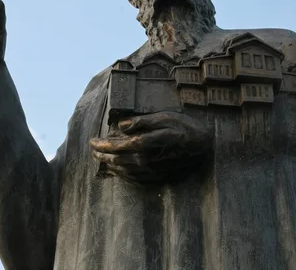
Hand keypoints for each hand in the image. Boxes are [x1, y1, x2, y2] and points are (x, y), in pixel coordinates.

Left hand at [90, 111, 212, 182]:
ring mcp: (152, 171)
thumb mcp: (164, 117)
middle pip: (118, 160)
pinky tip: (117, 169)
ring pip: (123, 170)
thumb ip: (142, 122)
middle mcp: (147, 160)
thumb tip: (121, 125)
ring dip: (109, 164)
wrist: (203, 146)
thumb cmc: (184, 127)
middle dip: (102, 155)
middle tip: (93, 149)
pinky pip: (133, 178)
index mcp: (147, 144)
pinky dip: (121, 174)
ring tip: (101, 158)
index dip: (104, 144)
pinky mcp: (156, 177)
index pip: (118, 146)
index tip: (92, 141)